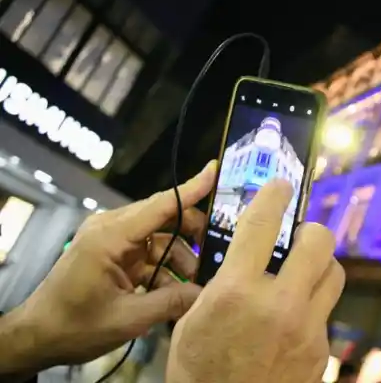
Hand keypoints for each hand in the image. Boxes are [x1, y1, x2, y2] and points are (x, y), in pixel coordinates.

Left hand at [0, 161, 216, 375]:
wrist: (37, 338)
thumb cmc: (75, 325)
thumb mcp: (127, 318)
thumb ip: (171, 302)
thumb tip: (207, 293)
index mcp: (110, 236)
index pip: (160, 205)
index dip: (191, 189)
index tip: (215, 170)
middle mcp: (110, 229)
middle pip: (163, 217)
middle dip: (191, 234)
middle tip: (215, 254)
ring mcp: (110, 241)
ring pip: (159, 238)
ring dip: (178, 258)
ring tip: (193, 284)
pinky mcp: (110, 254)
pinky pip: (147, 253)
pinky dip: (163, 268)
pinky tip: (173, 291)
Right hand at [167, 180, 344, 382]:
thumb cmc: (198, 372)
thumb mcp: (192, 323)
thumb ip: (220, 285)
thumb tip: (242, 257)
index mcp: (236, 292)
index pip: (262, 225)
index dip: (273, 196)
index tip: (281, 186)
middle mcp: (279, 304)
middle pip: (319, 241)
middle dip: (309, 232)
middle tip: (297, 238)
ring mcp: (306, 328)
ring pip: (334, 273)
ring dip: (320, 266)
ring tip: (301, 273)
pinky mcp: (320, 350)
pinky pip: (326, 312)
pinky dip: (312, 306)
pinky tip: (293, 319)